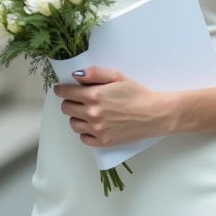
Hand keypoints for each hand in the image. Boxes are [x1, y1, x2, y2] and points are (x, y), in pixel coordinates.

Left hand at [53, 66, 170, 147]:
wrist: (154, 114)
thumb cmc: (136, 93)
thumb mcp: (117, 76)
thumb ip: (95, 73)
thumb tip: (75, 74)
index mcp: (94, 95)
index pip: (66, 93)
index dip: (62, 90)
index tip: (61, 89)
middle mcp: (92, 113)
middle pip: (67, 109)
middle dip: (69, 102)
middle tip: (78, 99)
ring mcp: (97, 130)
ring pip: (73, 124)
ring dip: (77, 117)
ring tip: (87, 112)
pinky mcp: (103, 142)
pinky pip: (83, 138)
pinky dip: (85, 132)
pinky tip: (93, 125)